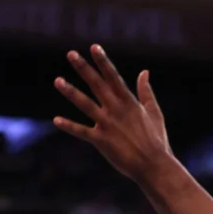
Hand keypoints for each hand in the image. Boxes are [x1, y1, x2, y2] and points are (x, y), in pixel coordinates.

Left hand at [54, 44, 179, 183]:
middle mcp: (116, 110)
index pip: (113, 77)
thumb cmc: (156, 141)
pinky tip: (56, 120)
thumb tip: (144, 72)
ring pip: (85, 104)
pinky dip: (69, 126)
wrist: (154, 166)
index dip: (103, 62)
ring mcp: (108, 125)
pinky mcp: (101, 141)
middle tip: (71, 54)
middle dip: (84, 68)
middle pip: (97, 85)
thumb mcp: (154, 112)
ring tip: (57, 81)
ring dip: (71, 92)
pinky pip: (82, 132)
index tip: (94, 47)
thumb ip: (146, 92)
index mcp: (129, 102)